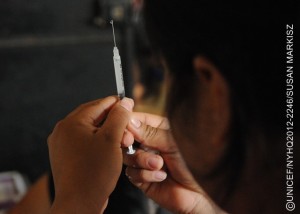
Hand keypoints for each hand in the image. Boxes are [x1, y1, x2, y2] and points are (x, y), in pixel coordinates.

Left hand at [48, 96, 133, 213]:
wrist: (79, 204)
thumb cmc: (94, 173)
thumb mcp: (111, 139)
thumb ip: (119, 117)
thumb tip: (125, 102)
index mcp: (71, 123)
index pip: (98, 104)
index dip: (116, 104)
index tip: (129, 104)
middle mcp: (62, 132)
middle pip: (93, 117)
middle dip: (113, 121)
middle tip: (127, 127)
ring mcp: (62, 145)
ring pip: (90, 131)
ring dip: (107, 133)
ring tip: (121, 141)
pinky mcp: (66, 157)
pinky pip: (85, 142)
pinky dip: (98, 143)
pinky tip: (110, 149)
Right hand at [123, 113, 225, 213]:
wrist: (201, 193)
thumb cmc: (195, 162)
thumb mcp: (173, 143)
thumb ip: (150, 133)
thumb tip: (130, 122)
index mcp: (159, 129)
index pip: (136, 120)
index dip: (126, 123)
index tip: (122, 127)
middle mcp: (150, 144)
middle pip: (127, 138)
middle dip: (128, 142)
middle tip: (130, 142)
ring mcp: (146, 161)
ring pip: (128, 156)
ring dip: (142, 160)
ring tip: (159, 164)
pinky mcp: (143, 178)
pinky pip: (132, 173)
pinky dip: (146, 175)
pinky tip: (162, 176)